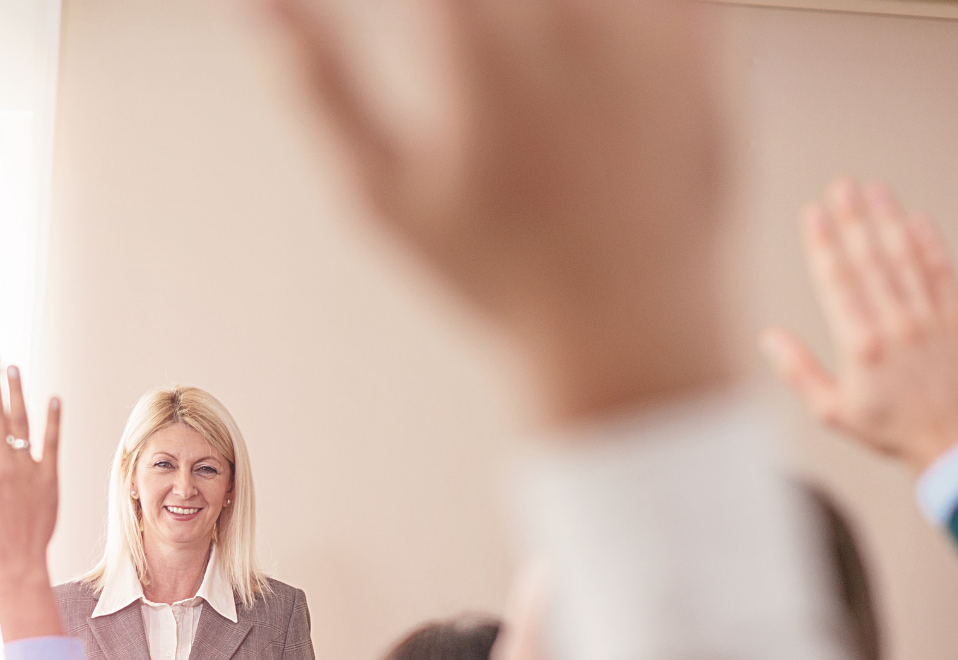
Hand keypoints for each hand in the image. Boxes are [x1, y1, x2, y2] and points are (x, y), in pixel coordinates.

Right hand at [260, 0, 733, 424]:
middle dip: (467, 10)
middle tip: (458, 39)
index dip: (420, 0)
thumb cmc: (491, 271)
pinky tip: (577, 50)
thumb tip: (254, 2)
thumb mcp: (384, 192)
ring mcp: (646, 27)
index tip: (416, 20)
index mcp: (479, 51)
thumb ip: (321, 81)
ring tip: (520, 59)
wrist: (633, 329)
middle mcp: (568, 23)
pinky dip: (616, 12)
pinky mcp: (703, 39)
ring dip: (539, 11)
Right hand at [760, 181, 957, 473]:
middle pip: (870, 261)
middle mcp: (896, 327)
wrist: (954, 445)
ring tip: (875, 191)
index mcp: (862, 348)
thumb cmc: (890, 430)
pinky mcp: (956, 321)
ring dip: (889, 221)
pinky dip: (931, 245)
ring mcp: (929, 320)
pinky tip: (919, 220)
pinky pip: (942, 274)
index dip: (823, 244)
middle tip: (841, 186)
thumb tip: (769, 338)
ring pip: (905, 260)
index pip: (837, 284)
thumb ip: (799, 372)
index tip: (813, 213)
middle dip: (853, 219)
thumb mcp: (832, 412)